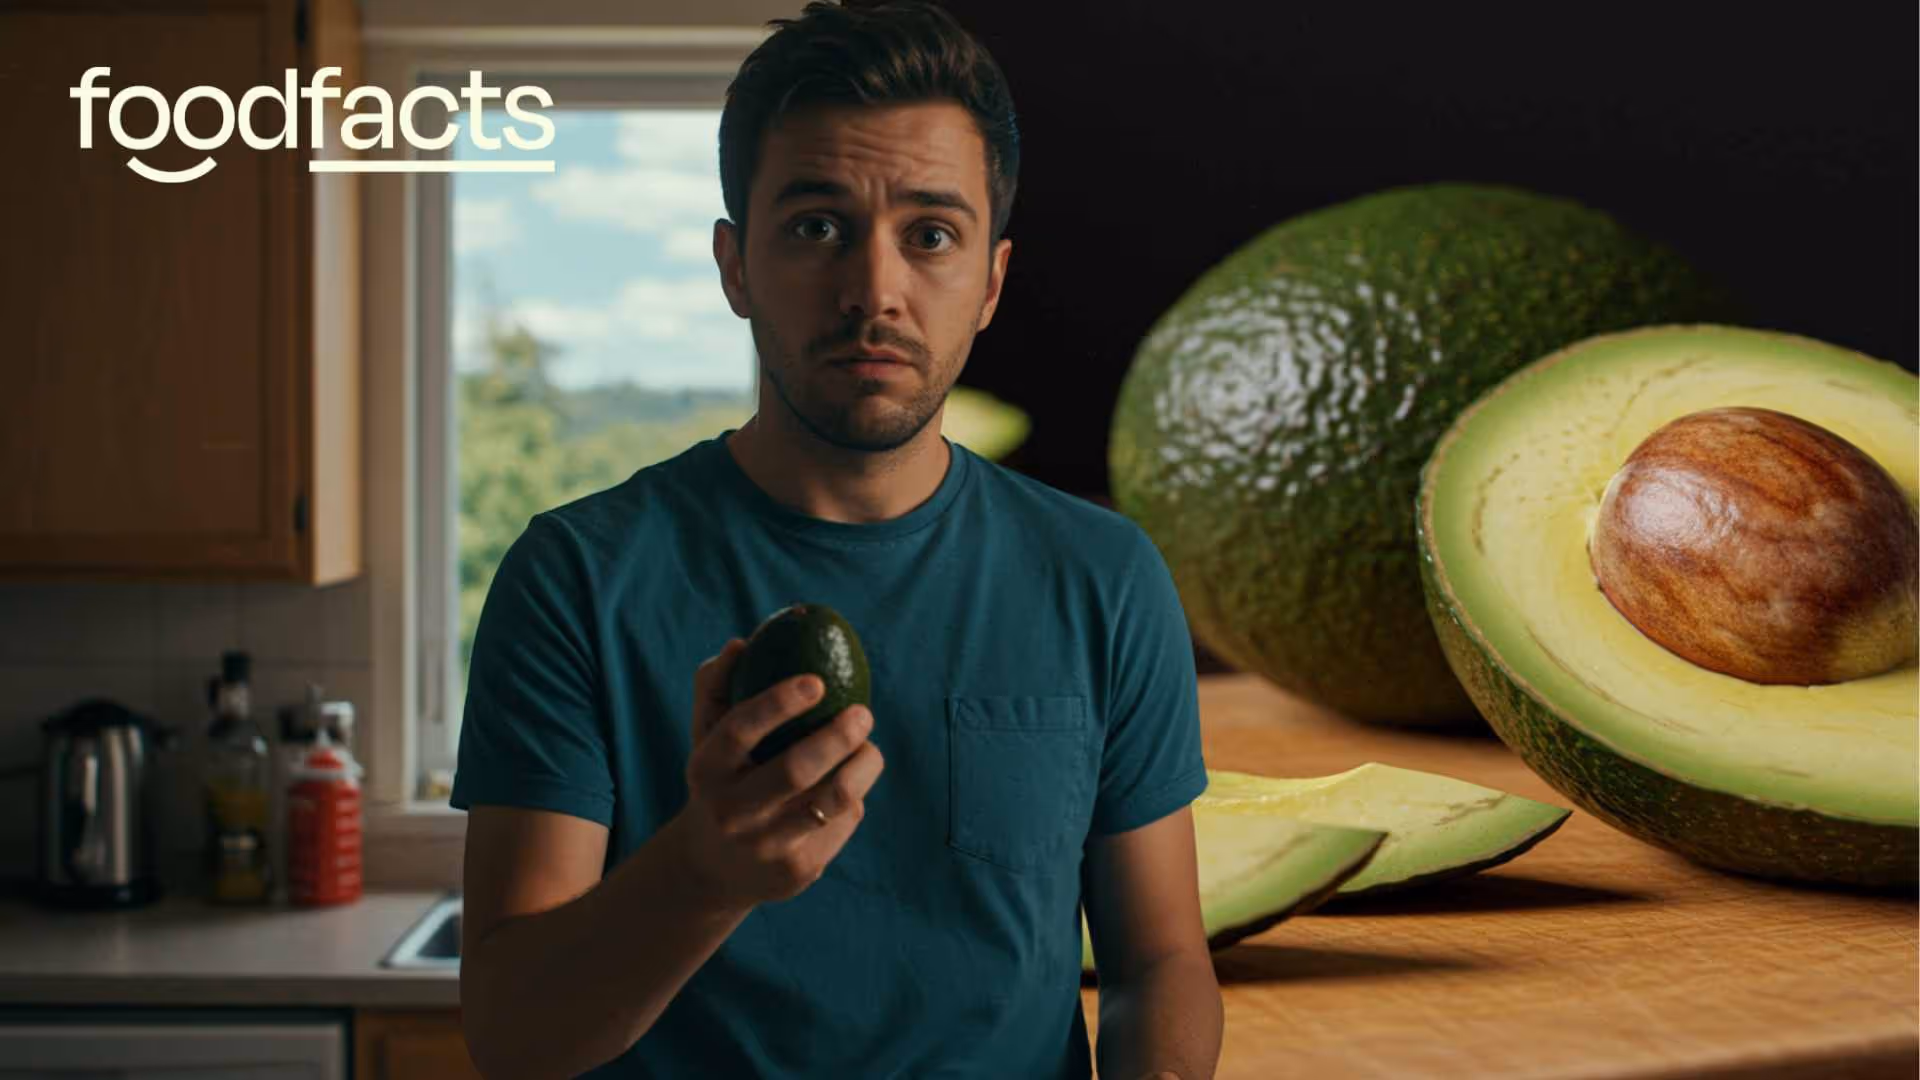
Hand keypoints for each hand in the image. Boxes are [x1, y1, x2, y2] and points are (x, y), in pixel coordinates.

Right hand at [675, 637, 885, 909]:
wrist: (713, 868)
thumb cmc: (721, 780)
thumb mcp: (707, 739)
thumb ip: (716, 687)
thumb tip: (741, 644)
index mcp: (706, 770)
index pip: (739, 730)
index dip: (778, 703)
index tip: (817, 680)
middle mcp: (731, 812)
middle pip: (795, 771)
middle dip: (838, 736)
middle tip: (863, 712)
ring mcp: (766, 847)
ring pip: (833, 800)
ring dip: (863, 766)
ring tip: (868, 747)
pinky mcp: (798, 871)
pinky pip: (843, 822)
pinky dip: (854, 798)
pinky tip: (847, 790)